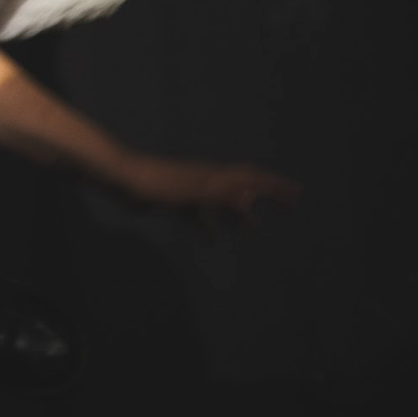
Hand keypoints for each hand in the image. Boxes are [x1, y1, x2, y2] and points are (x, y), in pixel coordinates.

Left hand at [115, 154, 300, 232]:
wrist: (120, 179)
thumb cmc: (157, 184)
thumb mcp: (193, 191)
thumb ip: (222, 194)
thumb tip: (253, 197)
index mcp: (214, 177)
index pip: (251, 179)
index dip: (275, 186)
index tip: (297, 194)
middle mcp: (205, 180)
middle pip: (242, 187)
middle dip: (265, 196)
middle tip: (288, 207)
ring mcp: (189, 189)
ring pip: (221, 203)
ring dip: (238, 215)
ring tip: (250, 232)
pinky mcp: (171, 200)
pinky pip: (196, 214)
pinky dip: (207, 225)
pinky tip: (209, 239)